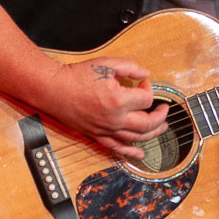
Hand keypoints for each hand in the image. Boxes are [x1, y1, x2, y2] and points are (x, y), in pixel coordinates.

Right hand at [40, 57, 170, 160]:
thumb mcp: (107, 64)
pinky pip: (117, 148)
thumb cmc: (78, 76)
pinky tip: (140, 154)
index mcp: (118, 100)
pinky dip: (131, 152)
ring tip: (162, 127)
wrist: (54, 89)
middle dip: (161, 116)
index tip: (143, 82)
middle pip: (148, 123)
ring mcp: (106, 130)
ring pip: (136, 138)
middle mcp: (114, 119)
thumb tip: (146, 75)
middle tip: (165, 109)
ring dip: (153, 134)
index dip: (149, 88)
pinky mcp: (97, 135)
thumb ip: (130, 67)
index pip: (146, 99)